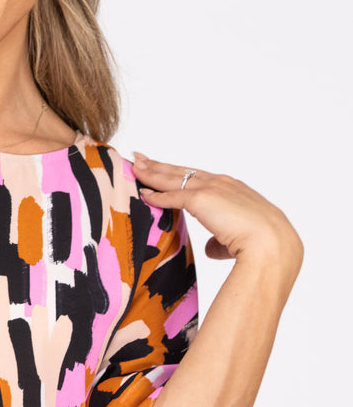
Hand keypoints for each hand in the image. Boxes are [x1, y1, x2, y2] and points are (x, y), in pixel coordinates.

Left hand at [133, 153, 302, 291]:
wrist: (271, 244)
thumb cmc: (262, 245)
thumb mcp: (238, 240)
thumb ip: (220, 241)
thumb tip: (210, 248)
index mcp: (233, 189)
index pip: (199, 177)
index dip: (180, 174)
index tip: (166, 170)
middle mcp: (221, 183)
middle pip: (182, 171)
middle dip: (160, 165)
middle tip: (141, 158)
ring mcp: (211, 189)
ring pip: (174, 178)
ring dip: (152, 172)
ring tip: (135, 166)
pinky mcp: (201, 200)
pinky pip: (171, 196)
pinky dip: (156, 195)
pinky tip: (143, 193)